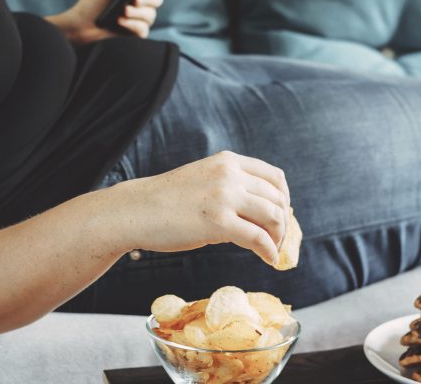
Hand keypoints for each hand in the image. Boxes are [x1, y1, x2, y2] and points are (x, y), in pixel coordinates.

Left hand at [45, 0, 171, 45]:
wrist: (81, 25)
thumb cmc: (92, 2)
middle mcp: (142, 4)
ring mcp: (139, 19)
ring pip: (150, 15)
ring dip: (136, 13)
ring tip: (122, 12)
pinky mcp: (135, 34)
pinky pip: (143, 29)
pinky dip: (132, 25)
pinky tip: (120, 22)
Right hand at [112, 151, 290, 265]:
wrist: (136, 210)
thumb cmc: (166, 200)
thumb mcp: (203, 179)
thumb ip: (230, 187)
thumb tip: (259, 212)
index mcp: (228, 161)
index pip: (274, 177)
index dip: (284, 199)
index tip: (281, 216)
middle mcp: (230, 174)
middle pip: (278, 198)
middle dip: (283, 222)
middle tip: (279, 239)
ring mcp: (225, 197)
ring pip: (273, 216)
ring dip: (279, 237)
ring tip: (273, 250)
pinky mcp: (218, 222)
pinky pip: (258, 238)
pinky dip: (269, 250)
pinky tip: (268, 259)